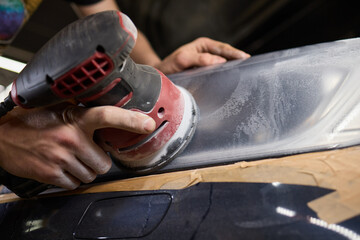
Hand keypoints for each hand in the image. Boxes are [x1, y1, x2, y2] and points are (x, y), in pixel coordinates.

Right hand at [0, 103, 154, 189]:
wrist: (2, 134)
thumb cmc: (32, 119)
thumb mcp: (60, 108)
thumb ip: (84, 112)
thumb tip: (109, 117)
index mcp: (76, 118)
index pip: (108, 116)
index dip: (130, 121)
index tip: (147, 124)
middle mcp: (71, 138)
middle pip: (104, 163)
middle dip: (98, 161)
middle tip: (86, 152)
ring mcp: (60, 158)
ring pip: (90, 176)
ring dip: (84, 170)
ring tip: (71, 158)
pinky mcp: (50, 174)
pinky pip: (74, 184)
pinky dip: (71, 179)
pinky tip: (61, 166)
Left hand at [155, 37, 249, 73]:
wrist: (161, 75)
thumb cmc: (170, 66)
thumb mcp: (182, 60)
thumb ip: (199, 59)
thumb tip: (219, 61)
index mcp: (203, 45)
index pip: (223, 48)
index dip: (235, 53)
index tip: (245, 58)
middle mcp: (207, 52)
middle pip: (227, 54)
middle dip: (238, 59)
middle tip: (250, 65)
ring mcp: (208, 62)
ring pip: (224, 63)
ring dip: (234, 67)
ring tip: (245, 72)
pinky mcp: (206, 72)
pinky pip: (219, 72)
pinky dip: (227, 74)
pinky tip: (233, 80)